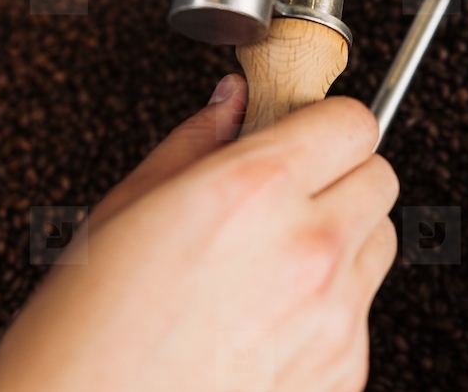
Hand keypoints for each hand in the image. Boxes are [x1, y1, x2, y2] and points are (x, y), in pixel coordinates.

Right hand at [0, 76, 397, 391]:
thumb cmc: (87, 334)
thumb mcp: (126, 209)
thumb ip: (196, 142)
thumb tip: (232, 102)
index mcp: (256, 191)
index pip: (354, 121)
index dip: (326, 123)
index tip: (305, 133)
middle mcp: (308, 249)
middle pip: (381, 178)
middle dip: (342, 177)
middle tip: (292, 194)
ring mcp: (334, 316)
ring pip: (380, 244)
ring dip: (344, 240)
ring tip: (274, 263)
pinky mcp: (344, 371)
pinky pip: (364, 313)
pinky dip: (331, 308)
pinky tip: (269, 320)